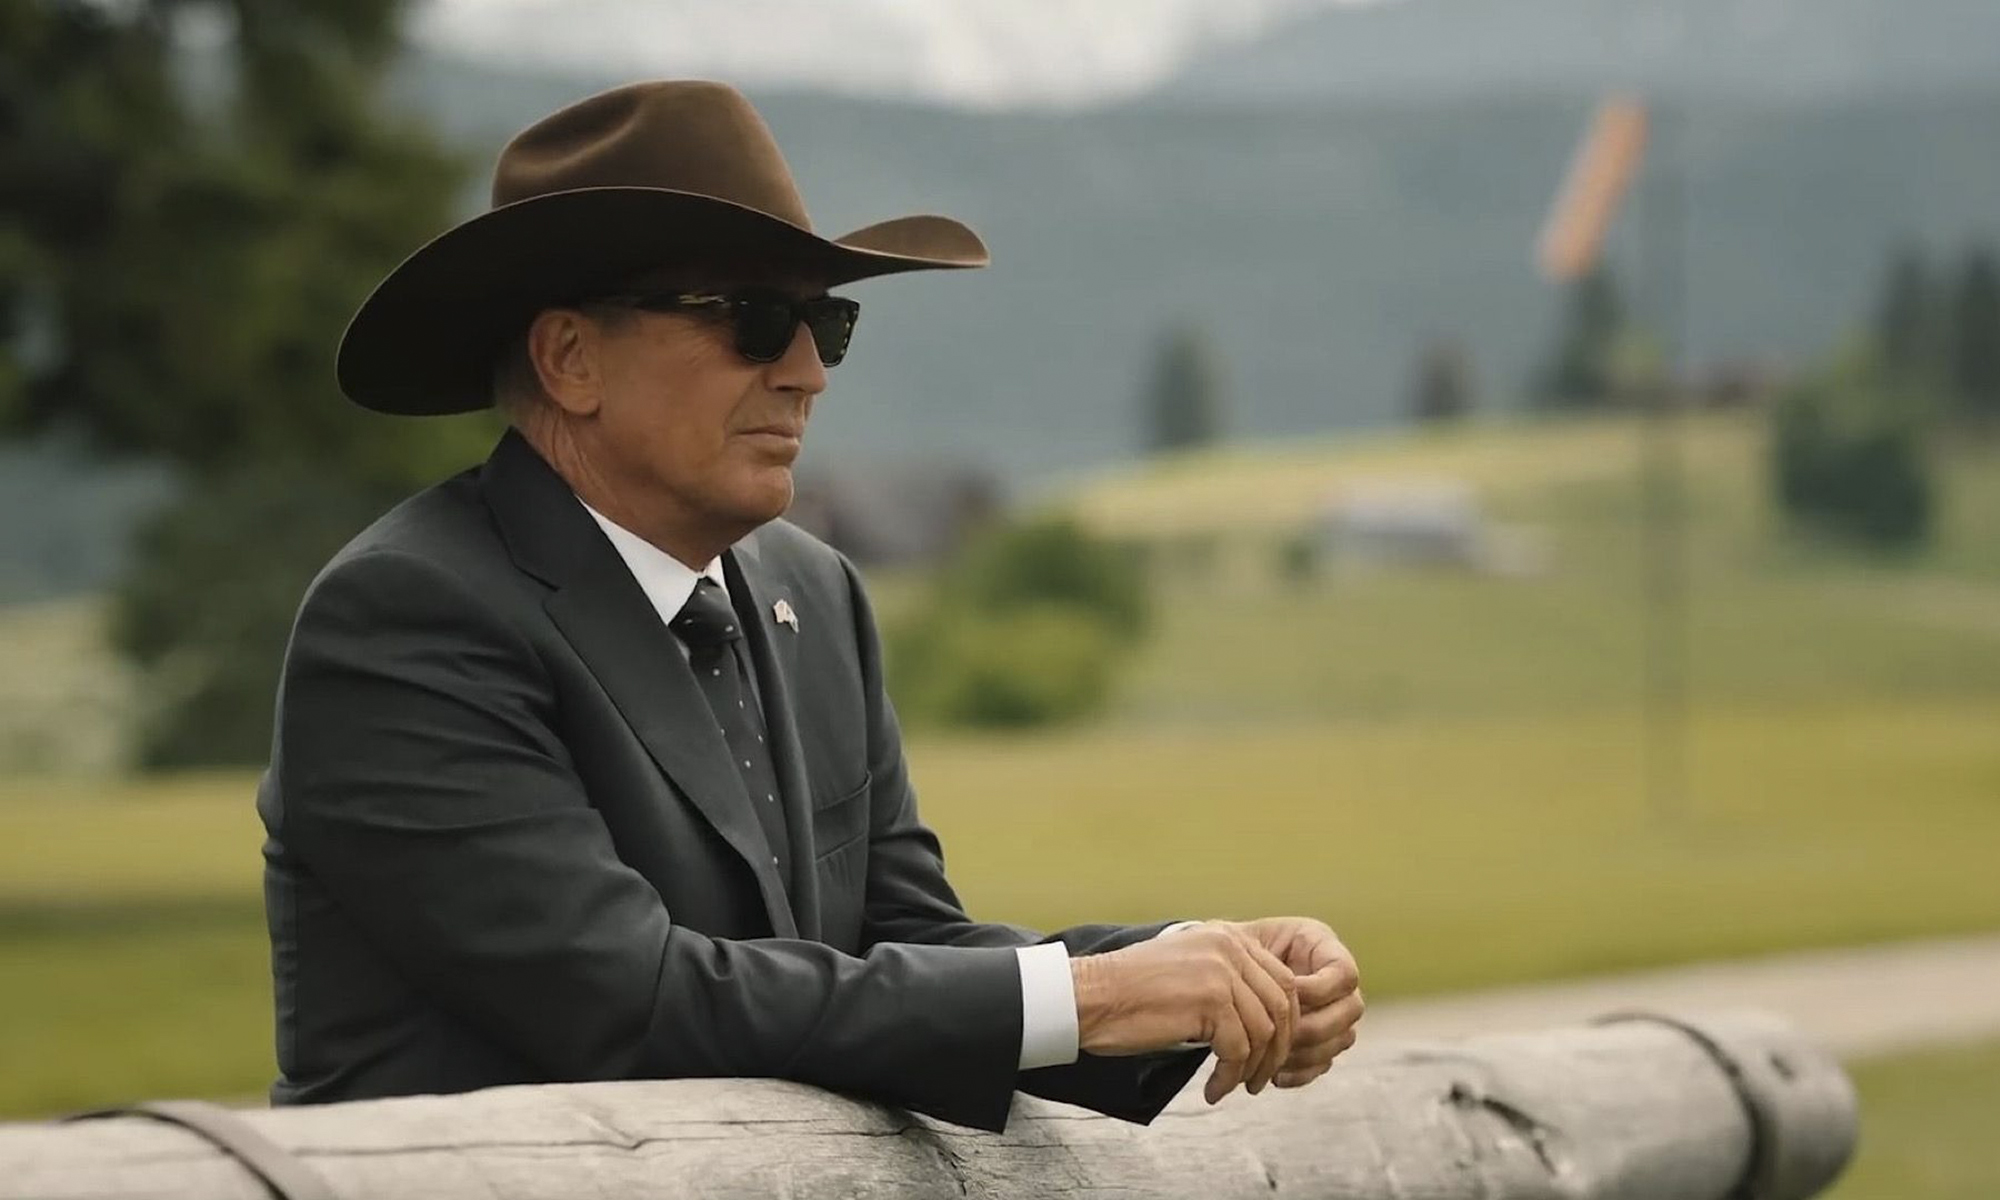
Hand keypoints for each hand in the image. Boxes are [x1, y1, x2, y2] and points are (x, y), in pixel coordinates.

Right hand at [1071, 921, 1299, 1102]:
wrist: (1089, 996)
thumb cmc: (1129, 992)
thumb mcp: (1188, 969)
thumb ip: (1228, 980)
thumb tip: (1264, 1019)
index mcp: (1228, 936)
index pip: (1282, 981)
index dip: (1285, 1023)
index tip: (1270, 1053)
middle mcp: (1230, 947)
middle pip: (1282, 1006)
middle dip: (1278, 1049)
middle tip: (1260, 1078)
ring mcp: (1221, 972)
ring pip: (1264, 1032)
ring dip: (1253, 1069)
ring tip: (1235, 1087)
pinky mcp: (1210, 1002)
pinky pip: (1238, 1051)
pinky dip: (1229, 1078)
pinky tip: (1213, 1090)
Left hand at [1230, 917, 1362, 1087]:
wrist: (1227, 972)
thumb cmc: (1236, 949)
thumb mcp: (1248, 941)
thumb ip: (1265, 957)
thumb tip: (1289, 992)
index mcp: (1324, 949)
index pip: (1345, 973)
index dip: (1321, 988)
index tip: (1287, 992)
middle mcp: (1338, 983)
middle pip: (1351, 1010)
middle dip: (1314, 1026)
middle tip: (1279, 1034)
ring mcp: (1335, 1015)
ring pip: (1341, 1040)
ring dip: (1307, 1052)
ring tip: (1272, 1056)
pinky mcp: (1323, 1043)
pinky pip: (1324, 1064)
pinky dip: (1301, 1072)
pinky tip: (1275, 1075)